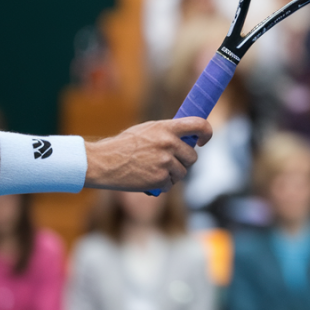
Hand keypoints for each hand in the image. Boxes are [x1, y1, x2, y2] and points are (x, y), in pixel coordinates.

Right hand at [84, 118, 212, 192]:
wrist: (103, 162)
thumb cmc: (124, 145)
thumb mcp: (147, 130)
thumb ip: (168, 132)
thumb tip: (188, 137)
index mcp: (167, 128)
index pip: (199, 125)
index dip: (206, 133)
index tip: (202, 141)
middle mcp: (169, 144)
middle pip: (192, 157)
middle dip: (183, 161)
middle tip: (167, 161)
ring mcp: (166, 162)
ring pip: (182, 172)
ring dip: (172, 174)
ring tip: (153, 169)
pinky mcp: (160, 179)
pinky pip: (171, 184)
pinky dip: (162, 184)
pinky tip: (148, 178)